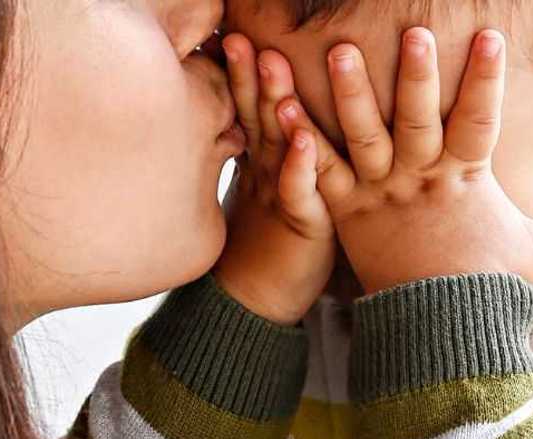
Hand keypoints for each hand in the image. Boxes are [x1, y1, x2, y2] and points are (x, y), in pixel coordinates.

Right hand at [213, 34, 336, 324]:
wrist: (255, 307)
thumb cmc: (269, 251)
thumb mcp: (267, 194)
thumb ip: (270, 155)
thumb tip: (274, 119)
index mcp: (260, 163)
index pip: (246, 110)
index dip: (237, 75)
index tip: (227, 37)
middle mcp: (266, 173)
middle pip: (256, 116)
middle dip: (247, 74)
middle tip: (237, 36)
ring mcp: (279, 197)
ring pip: (276, 144)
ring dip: (273, 103)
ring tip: (271, 62)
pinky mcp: (301, 224)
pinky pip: (300, 191)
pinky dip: (300, 165)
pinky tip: (305, 138)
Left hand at [275, 28, 532, 294]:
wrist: (433, 329)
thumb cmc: (484, 285)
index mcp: (465, 179)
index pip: (480, 120)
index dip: (485, 79)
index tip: (490, 35)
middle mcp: (420, 180)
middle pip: (418, 120)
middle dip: (416, 75)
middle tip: (412, 32)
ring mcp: (380, 194)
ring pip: (364, 136)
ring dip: (350, 94)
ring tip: (337, 50)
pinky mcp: (344, 211)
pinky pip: (319, 172)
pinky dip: (298, 144)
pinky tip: (279, 107)